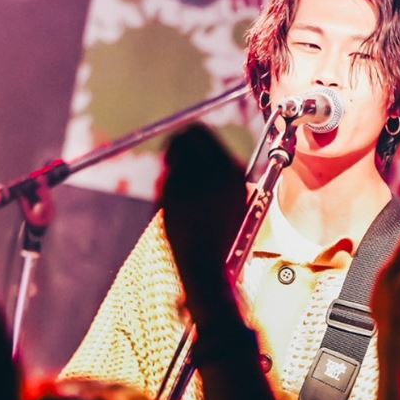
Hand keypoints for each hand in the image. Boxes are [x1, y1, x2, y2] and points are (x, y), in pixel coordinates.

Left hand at [159, 125, 246, 328]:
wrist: (206, 265)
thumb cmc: (220, 240)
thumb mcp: (235, 205)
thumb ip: (222, 179)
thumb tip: (203, 158)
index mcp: (233, 172)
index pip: (205, 134)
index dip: (190, 139)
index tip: (182, 149)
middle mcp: (217, 170)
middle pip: (188, 134)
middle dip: (176, 143)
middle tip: (171, 157)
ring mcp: (195, 178)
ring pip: (173, 154)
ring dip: (170, 166)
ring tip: (175, 193)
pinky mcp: (176, 192)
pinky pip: (165, 176)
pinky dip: (165, 185)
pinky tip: (173, 206)